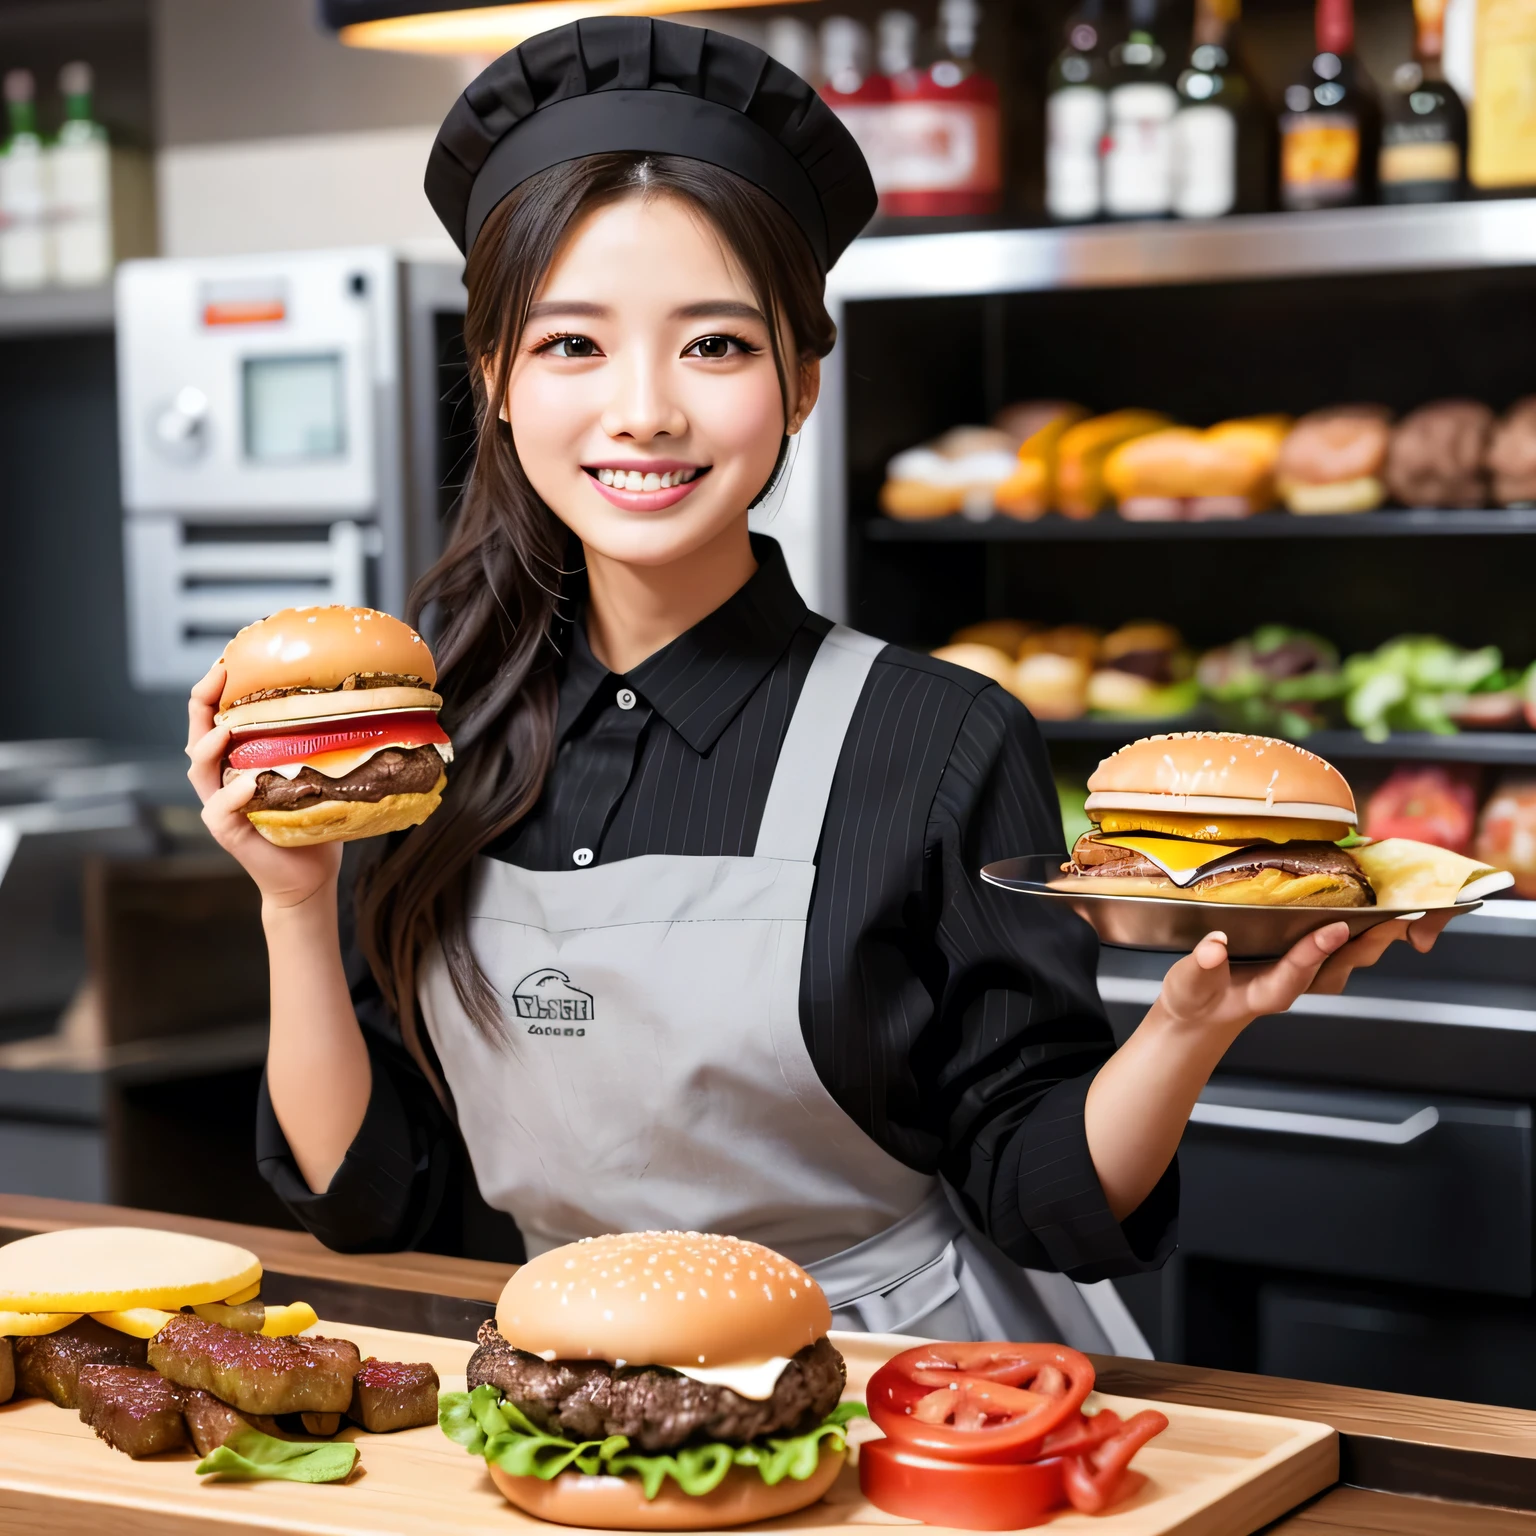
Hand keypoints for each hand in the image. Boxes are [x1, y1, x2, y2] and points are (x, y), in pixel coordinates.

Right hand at [186, 663, 341, 909]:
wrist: (311, 875)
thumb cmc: (316, 820)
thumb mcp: (320, 774)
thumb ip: (324, 744)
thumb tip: (364, 703)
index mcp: (239, 759)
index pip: (217, 716)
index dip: (217, 688)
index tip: (231, 658)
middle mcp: (223, 778)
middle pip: (197, 733)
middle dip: (203, 701)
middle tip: (219, 674)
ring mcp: (220, 805)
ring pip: (199, 769)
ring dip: (210, 746)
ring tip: (225, 729)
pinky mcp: (227, 832)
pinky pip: (218, 812)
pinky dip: (230, 797)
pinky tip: (246, 784)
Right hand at [1154, 906, 1455, 1044]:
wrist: (1203, 1015)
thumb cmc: (1196, 997)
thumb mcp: (1187, 985)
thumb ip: (1201, 966)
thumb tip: (1215, 944)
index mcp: (1266, 992)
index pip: (1297, 972)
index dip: (1316, 950)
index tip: (1335, 928)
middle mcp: (1293, 986)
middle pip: (1341, 968)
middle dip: (1368, 944)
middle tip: (1392, 914)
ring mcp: (1305, 977)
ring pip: (1349, 959)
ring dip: (1373, 937)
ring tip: (1393, 905)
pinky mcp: (1308, 965)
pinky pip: (1344, 949)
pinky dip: (1363, 930)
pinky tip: (1371, 906)